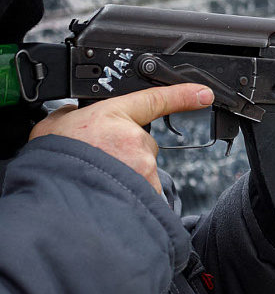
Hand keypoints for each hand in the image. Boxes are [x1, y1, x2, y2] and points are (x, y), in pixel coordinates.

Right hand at [29, 84, 214, 193]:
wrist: (52, 198)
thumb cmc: (51, 163)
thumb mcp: (53, 127)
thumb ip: (71, 116)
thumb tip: (74, 115)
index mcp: (113, 115)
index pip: (156, 99)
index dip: (183, 95)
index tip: (204, 94)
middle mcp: (134, 138)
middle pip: (143, 145)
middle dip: (125, 155)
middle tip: (99, 164)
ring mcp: (143, 166)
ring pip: (144, 171)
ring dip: (127, 178)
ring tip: (99, 184)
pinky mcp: (148, 192)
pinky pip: (146, 193)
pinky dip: (132, 198)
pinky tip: (110, 198)